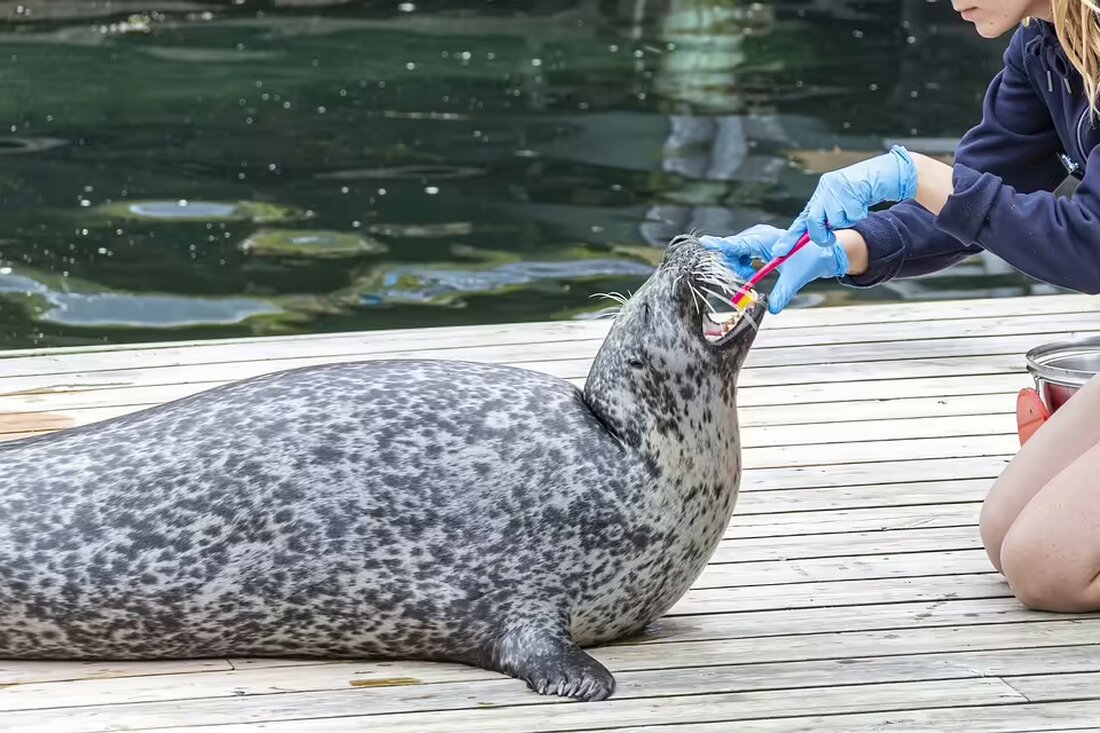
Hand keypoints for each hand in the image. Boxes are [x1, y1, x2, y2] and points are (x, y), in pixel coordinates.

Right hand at [702, 224, 849, 313]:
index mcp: (766, 239)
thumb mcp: (796, 278)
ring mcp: (756, 238)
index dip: (720, 245)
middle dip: (733, 265)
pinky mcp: (756, 243)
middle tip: (747, 277)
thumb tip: (773, 309)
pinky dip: (742, 265)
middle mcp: (758, 235)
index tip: (704, 243)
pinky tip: (752, 272)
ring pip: (735, 252)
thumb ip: (783, 293)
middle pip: (732, 249)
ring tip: (751, 275)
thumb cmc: (810, 260)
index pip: (738, 243)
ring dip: (738, 267)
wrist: (820, 253)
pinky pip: (740, 253)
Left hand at [774, 145, 916, 254]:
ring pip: (836, 221)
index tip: (778, 253)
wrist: (879, 175)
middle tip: (830, 238)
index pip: (801, 220)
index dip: (789, 238)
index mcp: (819, 196)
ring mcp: (836, 188)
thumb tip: (818, 239)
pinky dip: (859, 214)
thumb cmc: (858, 195)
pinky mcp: (851, 188)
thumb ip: (826, 219)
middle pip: (813, 221)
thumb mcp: (838, 205)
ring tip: (853, 208)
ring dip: (847, 221)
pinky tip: (862, 202)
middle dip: (822, 235)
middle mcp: (824, 190)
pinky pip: (853, 215)